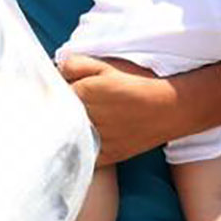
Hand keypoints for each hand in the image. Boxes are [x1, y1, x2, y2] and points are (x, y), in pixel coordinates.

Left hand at [58, 54, 192, 164]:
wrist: (171, 108)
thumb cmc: (139, 81)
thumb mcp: (106, 64)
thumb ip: (75, 65)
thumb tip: (52, 71)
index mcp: (83, 94)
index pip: (51, 94)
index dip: (50, 91)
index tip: (50, 90)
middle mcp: (87, 119)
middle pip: (57, 116)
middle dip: (55, 110)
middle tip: (61, 104)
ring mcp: (96, 140)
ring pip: (68, 136)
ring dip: (65, 129)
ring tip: (74, 120)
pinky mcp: (107, 156)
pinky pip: (83, 154)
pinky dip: (79, 148)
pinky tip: (82, 138)